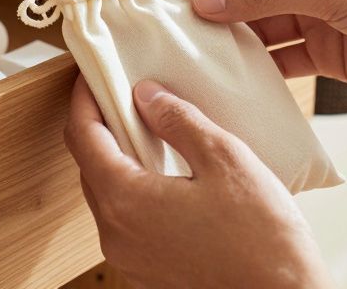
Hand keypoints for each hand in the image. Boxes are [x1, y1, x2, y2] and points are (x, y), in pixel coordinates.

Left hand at [64, 76, 331, 288]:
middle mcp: (116, 235)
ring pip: (108, 195)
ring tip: (149, 130)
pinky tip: (167, 175)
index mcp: (125, 201)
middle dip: (102, 126)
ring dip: (120, 160)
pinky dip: (136, 191)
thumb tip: (147, 96)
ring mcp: (130, 259)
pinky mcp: (148, 272)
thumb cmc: (263, 240)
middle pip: (90, 165)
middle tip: (124, 96)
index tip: (93, 76)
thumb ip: (179, 121)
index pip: (83, 136)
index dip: (85, 99)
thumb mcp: (225, 159)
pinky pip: (128, 222)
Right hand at [193, 0, 346, 96]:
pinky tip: (236, 83)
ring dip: (235, 45)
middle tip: (180, 39)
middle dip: (218, 14)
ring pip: (261, 28)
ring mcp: (316, 15)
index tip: (180, 5)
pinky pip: (281, 59)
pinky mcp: (325, 52)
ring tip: (200, 64)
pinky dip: (259, 71)